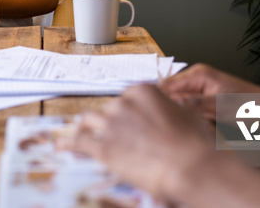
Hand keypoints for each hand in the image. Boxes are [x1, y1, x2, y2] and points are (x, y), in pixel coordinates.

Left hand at [73, 83, 216, 204]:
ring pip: (89, 121)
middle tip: (117, 135)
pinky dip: (70, 144)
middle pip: (107, 109)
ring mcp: (111, 124)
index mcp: (142, 92)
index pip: (125, 97)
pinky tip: (63, 146)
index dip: (125, 111)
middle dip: (111, 122)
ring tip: (85, 135)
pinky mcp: (104, 148)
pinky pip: (80, 142)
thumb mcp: (189, 114)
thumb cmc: (196, 144)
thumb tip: (172, 109)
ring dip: (89, 128)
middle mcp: (123, 103)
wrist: (193, 168)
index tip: (124, 118)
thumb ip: (172, 108)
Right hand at [160, 63, 259, 120]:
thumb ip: (195, 104)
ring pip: (178, 98)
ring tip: (166, 123)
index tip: (148, 111)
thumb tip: (173, 103)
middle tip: (155, 121)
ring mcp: (201, 87)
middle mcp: (197, 77)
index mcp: (199, 74)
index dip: (157, 97)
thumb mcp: (220, 106)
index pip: (169, 83)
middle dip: (164, 104)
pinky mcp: (205, 97)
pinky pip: (188, 104)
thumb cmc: (250, 106)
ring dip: (174, 110)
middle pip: (171, 90)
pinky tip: (182, 123)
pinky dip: (185, 113)